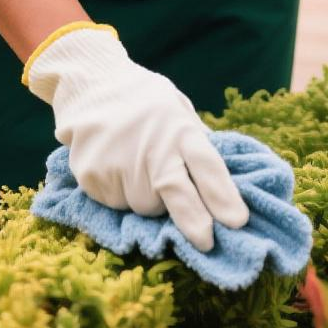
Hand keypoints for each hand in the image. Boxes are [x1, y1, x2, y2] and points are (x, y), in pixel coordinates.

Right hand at [23, 23, 248, 250]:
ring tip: (140, 166)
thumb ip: (194, 140)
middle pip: (177, 195)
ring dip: (151, 198)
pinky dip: (123, 194)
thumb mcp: (176, 108)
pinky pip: (118, 203)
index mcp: (178, 128)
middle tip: (206, 241)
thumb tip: (220, 176)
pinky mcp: (93, 178)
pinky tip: (118, 167)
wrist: (89, 85)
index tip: (238, 222)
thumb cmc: (143, 100)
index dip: (223, 196)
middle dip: (194, 222)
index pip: (206, 165)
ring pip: (146, 206)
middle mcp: (151, 148)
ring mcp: (119, 164)